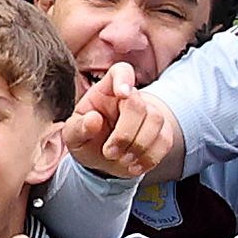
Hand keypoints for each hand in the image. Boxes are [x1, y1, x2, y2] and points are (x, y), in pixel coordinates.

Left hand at [60, 64, 173, 178]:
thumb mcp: (73, 135)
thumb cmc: (86, 138)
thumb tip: (93, 119)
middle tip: (109, 152)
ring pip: (156, 121)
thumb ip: (78, 127)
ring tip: (122, 160)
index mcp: (107, 90)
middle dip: (125, 133)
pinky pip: (165, 140)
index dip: (124, 79)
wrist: (103, 156)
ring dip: (139, 146)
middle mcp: (131, 98)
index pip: (121, 71)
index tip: (122, 94)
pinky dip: (150, 157)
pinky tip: (134, 166)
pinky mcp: (162, 132)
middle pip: (139, 105)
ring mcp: (149, 113)